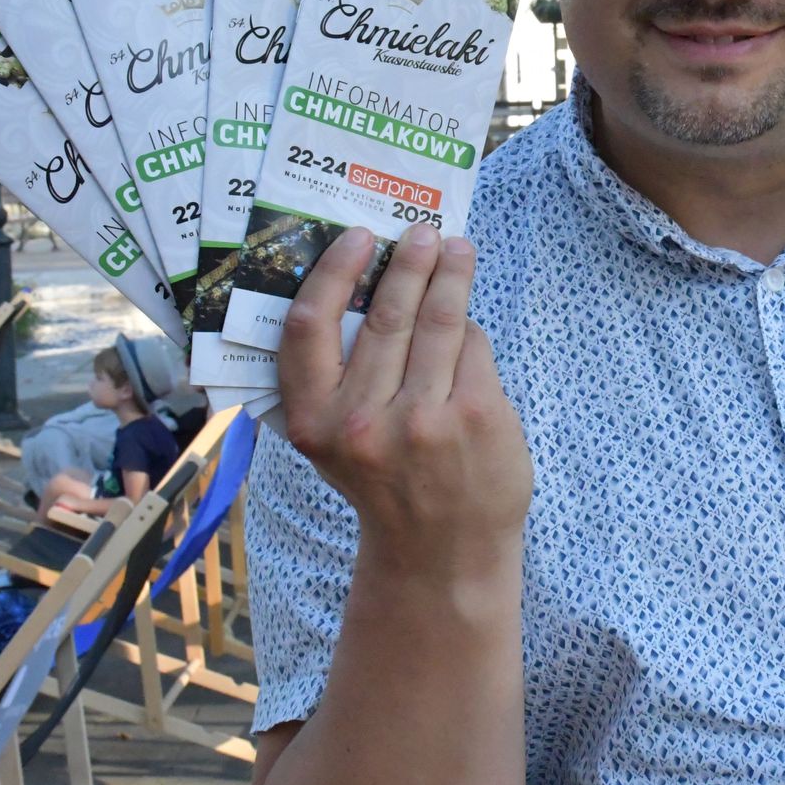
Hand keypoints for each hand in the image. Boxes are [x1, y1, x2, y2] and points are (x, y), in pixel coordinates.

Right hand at [278, 224, 532, 574]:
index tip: (356, 238)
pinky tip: (467, 317)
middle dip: (409, 263)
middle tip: (422, 230)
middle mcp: (363, 421)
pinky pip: (473, 349)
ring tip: (457, 249)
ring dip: (450, 276)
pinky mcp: (475, 416)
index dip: (332, 273)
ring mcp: (423, 419)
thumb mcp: (338, 443)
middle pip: (386, 315)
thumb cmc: (389, 486)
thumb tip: (373, 287)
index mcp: (315, 423)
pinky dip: (470, 331)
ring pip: (440, 322)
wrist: (442, 554)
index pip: (309, 328)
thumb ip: (342, 380)